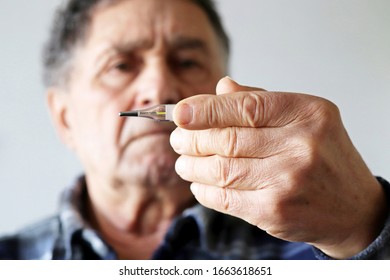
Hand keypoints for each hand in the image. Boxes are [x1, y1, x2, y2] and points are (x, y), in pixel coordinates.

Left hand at [170, 77, 386, 258]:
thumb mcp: (305, 117)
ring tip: (183, 162)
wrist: (352, 207)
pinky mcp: (275, 211)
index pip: (245, 107)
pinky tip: (198, 183)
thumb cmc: (325, 157)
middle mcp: (300, 146)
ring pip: (221, 170)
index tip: (180, 112)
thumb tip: (221, 88)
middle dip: (191, 139)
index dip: (206, 109)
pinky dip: (203, 190)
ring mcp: (287, 182)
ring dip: (192, 166)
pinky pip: (225, 198)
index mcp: (307, 113)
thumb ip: (261, 101)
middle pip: (227, 140)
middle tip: (178, 139)